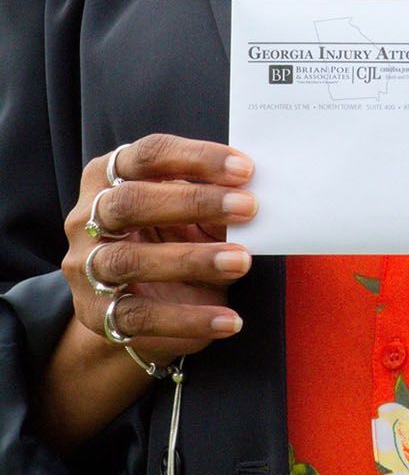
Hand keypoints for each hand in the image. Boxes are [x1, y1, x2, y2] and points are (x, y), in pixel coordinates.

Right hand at [62, 133, 256, 368]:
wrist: (143, 302)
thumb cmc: (175, 236)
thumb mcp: (193, 213)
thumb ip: (217, 199)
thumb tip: (256, 192)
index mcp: (110, 175)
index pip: (149, 155)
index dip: (196, 158)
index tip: (245, 168)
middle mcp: (87, 217)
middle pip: (131, 201)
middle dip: (193, 202)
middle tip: (248, 207)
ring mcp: (86, 266)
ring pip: (129, 259)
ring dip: (191, 259)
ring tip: (242, 261)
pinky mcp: (96, 313)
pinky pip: (139, 316)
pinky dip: (188, 319)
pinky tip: (229, 319)